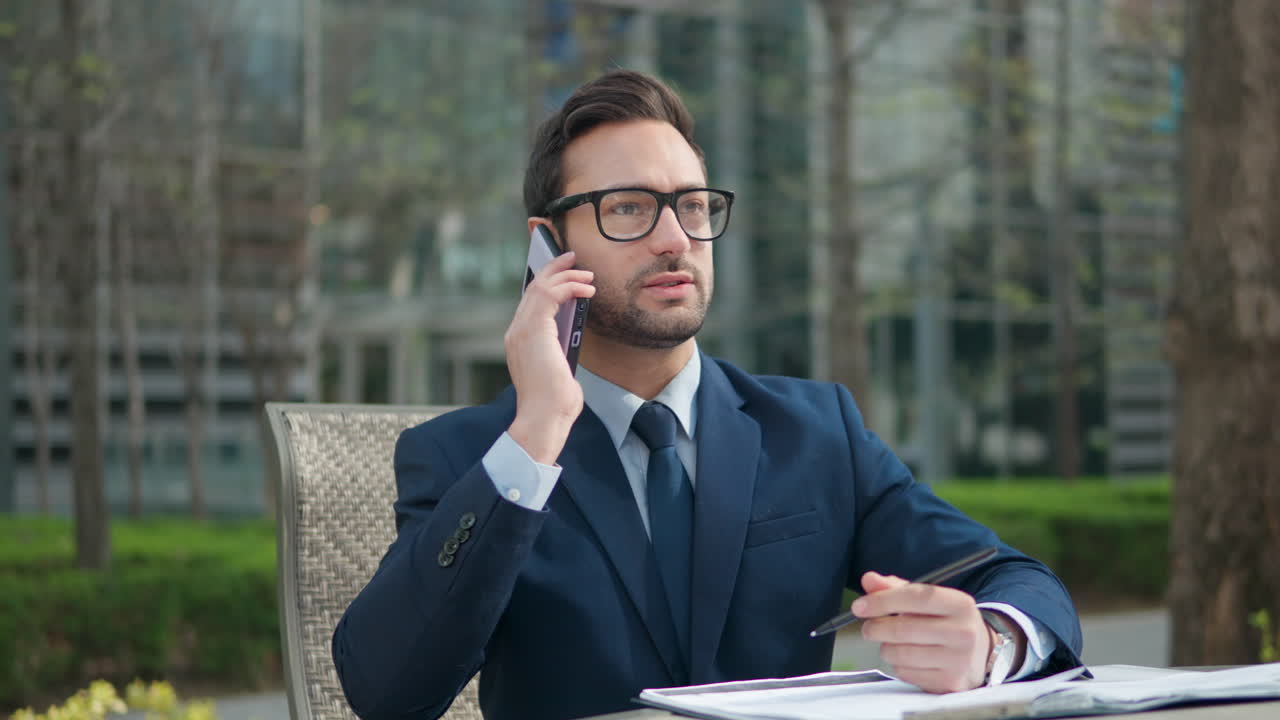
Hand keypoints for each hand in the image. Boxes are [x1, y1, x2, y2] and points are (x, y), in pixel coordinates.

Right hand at [504, 250, 594, 464]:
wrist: (545, 417)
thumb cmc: (554, 402)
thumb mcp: (558, 369)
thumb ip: (559, 350)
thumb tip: (571, 336)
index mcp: (519, 340)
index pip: (530, 302)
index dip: (545, 283)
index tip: (561, 272)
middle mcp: (516, 331)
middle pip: (532, 288)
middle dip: (553, 269)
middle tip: (572, 257)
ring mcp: (521, 329)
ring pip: (540, 286)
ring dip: (565, 275)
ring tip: (586, 272)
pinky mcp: (534, 329)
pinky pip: (550, 295)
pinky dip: (570, 286)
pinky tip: (587, 289)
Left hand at [853, 571, 992, 692]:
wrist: (980, 654)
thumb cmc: (947, 622)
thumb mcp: (930, 601)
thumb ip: (897, 588)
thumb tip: (869, 580)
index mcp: (960, 604)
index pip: (916, 597)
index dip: (883, 601)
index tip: (859, 606)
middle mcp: (963, 632)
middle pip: (904, 629)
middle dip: (876, 627)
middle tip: (869, 628)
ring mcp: (958, 660)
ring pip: (901, 654)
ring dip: (886, 648)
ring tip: (891, 643)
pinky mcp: (949, 682)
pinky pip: (906, 673)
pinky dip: (898, 665)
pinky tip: (908, 659)